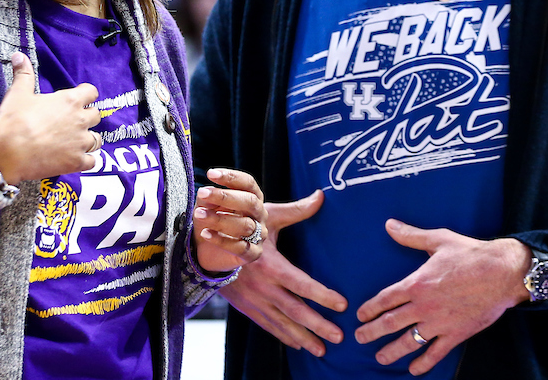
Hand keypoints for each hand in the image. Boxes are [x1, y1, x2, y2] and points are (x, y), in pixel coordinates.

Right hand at [0, 52, 100, 184]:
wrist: (7, 154)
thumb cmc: (13, 121)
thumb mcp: (18, 93)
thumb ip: (23, 73)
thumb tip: (18, 55)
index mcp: (69, 101)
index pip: (92, 92)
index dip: (86, 94)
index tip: (78, 98)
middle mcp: (80, 120)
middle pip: (96, 115)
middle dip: (87, 117)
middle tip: (73, 121)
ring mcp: (80, 143)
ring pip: (97, 139)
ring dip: (89, 139)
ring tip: (75, 141)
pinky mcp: (76, 162)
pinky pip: (92, 162)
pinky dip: (86, 160)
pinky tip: (75, 159)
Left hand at [193, 167, 265, 273]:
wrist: (206, 249)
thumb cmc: (210, 220)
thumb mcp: (206, 205)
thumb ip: (208, 198)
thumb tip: (208, 193)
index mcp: (253, 198)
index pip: (248, 183)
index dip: (231, 177)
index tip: (210, 174)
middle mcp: (260, 215)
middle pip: (250, 201)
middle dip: (226, 196)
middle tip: (202, 192)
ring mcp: (259, 235)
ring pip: (244, 225)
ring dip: (219, 218)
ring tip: (199, 214)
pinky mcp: (253, 254)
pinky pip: (240, 247)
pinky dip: (220, 239)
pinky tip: (205, 233)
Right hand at [220, 189, 347, 356]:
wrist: (204, 248)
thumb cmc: (240, 227)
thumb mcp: (267, 216)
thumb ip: (296, 210)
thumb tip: (321, 196)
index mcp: (270, 265)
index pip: (301, 284)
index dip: (322, 295)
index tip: (342, 304)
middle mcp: (263, 287)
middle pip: (295, 311)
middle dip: (318, 326)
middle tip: (340, 338)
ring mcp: (254, 301)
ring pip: (283, 324)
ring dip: (304, 338)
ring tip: (323, 351)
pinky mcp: (247, 308)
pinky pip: (268, 326)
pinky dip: (284, 337)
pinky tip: (299, 345)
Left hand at [355, 221, 531, 374]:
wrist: (502, 273)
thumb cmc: (470, 254)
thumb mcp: (438, 239)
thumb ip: (411, 236)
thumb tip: (389, 225)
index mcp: (417, 283)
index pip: (386, 299)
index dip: (370, 308)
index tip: (360, 315)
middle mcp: (424, 306)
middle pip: (391, 322)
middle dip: (372, 332)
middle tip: (359, 338)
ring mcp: (440, 322)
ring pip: (410, 341)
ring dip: (392, 351)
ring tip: (380, 357)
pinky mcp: (457, 333)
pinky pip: (436, 353)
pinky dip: (424, 363)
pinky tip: (414, 369)